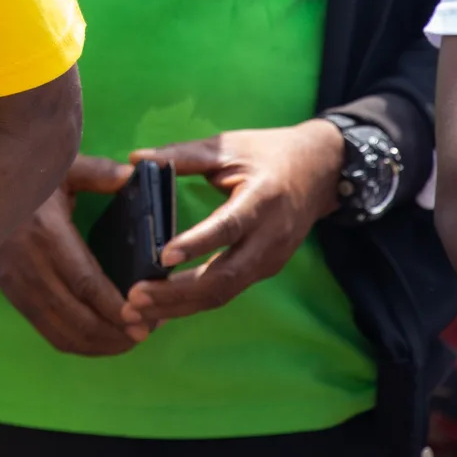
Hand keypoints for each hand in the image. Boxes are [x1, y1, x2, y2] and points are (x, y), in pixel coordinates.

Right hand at [0, 155, 146, 354]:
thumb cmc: (21, 178)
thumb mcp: (58, 167)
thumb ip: (97, 173)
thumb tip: (133, 175)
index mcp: (47, 235)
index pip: (85, 282)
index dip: (114, 307)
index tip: (142, 321)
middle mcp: (31, 267)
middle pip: (77, 317)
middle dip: (115, 334)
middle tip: (146, 332)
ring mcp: (18, 286)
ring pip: (62, 332)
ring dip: (98, 345)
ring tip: (129, 340)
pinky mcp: (11, 296)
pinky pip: (46, 331)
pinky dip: (76, 344)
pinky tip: (98, 340)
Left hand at [122, 121, 344, 328]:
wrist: (321, 170)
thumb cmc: (270, 153)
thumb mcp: (229, 146)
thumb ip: (182, 155)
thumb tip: (136, 158)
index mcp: (262, 200)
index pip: (228, 227)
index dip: (197, 244)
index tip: (162, 256)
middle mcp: (270, 238)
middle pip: (225, 276)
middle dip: (178, 291)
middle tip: (135, 296)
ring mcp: (271, 259)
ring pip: (225, 293)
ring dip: (181, 305)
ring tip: (140, 310)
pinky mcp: (265, 270)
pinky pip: (228, 292)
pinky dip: (195, 303)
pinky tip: (164, 308)